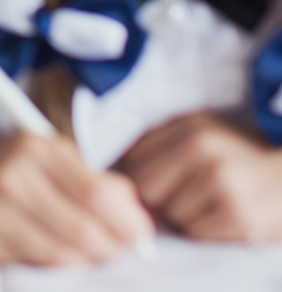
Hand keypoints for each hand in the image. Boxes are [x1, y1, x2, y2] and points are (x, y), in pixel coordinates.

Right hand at [0, 134, 152, 265]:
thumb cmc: (5, 173)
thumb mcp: (42, 160)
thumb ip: (89, 178)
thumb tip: (134, 209)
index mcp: (35, 146)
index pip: (95, 192)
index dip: (126, 220)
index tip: (142, 234)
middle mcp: (15, 172)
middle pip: (84, 224)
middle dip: (115, 246)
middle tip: (126, 252)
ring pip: (66, 249)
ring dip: (91, 259)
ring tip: (97, 255)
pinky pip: (41, 260)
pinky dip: (62, 264)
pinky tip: (64, 255)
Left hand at [120, 112, 281, 240]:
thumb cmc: (241, 159)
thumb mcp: (204, 134)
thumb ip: (163, 143)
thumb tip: (119, 169)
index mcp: (189, 126)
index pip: (134, 158)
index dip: (136, 178)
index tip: (150, 186)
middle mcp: (203, 148)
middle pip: (146, 187)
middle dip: (158, 200)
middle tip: (180, 200)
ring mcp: (221, 180)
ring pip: (171, 213)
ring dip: (185, 217)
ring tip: (210, 206)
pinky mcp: (238, 213)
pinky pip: (195, 232)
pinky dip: (205, 232)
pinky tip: (224, 219)